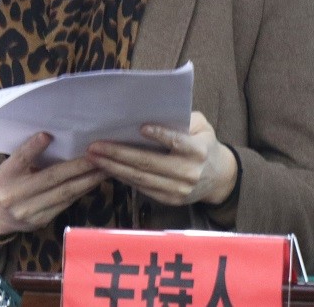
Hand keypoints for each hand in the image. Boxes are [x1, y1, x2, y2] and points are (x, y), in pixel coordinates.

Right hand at [0, 132, 107, 237]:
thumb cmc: (8, 181)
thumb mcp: (10, 166)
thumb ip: (27, 155)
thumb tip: (53, 137)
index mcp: (5, 175)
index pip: (20, 158)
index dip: (33, 147)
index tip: (47, 135)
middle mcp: (14, 194)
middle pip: (50, 177)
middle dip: (78, 166)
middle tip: (97, 156)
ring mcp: (28, 210)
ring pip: (63, 193)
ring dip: (87, 181)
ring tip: (103, 169)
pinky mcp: (40, 221)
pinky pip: (65, 204)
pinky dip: (81, 192)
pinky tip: (93, 183)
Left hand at [85, 112, 236, 207]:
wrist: (219, 178)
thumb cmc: (204, 144)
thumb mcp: (202, 126)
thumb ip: (184, 119)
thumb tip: (157, 112)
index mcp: (199, 151)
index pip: (178, 142)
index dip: (160, 135)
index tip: (140, 128)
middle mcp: (189, 172)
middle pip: (149, 163)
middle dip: (118, 154)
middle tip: (95, 145)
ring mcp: (178, 189)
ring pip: (141, 178)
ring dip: (113, 168)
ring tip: (94, 157)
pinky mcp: (170, 200)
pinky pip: (142, 188)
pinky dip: (123, 178)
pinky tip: (107, 168)